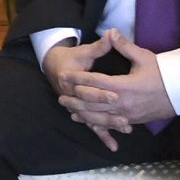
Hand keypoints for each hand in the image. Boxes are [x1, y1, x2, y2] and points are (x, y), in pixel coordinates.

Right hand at [41, 34, 123, 150]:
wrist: (54, 67)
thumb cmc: (71, 58)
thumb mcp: (85, 50)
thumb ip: (100, 45)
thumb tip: (112, 32)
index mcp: (71, 78)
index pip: (89, 86)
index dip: (102, 91)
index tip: (117, 94)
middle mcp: (73, 95)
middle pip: (92, 107)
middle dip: (109, 113)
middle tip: (126, 117)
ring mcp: (78, 106)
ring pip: (93, 119)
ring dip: (109, 125)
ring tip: (126, 128)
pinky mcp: (83, 113)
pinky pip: (93, 126)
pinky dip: (103, 136)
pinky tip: (114, 147)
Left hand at [56, 29, 175, 142]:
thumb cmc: (162, 73)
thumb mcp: (144, 57)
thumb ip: (124, 46)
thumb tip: (110, 31)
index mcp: (124, 86)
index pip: (94, 82)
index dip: (77, 79)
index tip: (63, 75)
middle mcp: (123, 103)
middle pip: (92, 102)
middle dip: (75, 99)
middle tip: (59, 96)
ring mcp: (127, 114)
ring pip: (98, 116)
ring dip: (82, 113)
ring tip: (67, 109)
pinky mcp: (131, 121)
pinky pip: (109, 123)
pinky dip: (95, 122)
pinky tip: (85, 121)